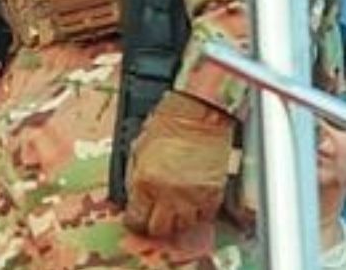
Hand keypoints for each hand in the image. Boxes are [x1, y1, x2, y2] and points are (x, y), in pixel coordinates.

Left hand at [124, 90, 235, 238]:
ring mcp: (193, 196)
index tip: (135, 221)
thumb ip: (134, 177)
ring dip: (176, 222)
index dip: (134, 223)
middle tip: (152, 221)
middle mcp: (169, 194)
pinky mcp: (213, 194)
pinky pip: (205, 217)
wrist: (197, 115)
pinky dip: (197, 215)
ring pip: (183, 227)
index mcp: (145, 182)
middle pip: (160, 229)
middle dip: (153, 227)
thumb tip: (132, 198)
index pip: (137, 219)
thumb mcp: (137, 150)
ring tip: (171, 212)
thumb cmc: (165, 125)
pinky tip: (190, 206)